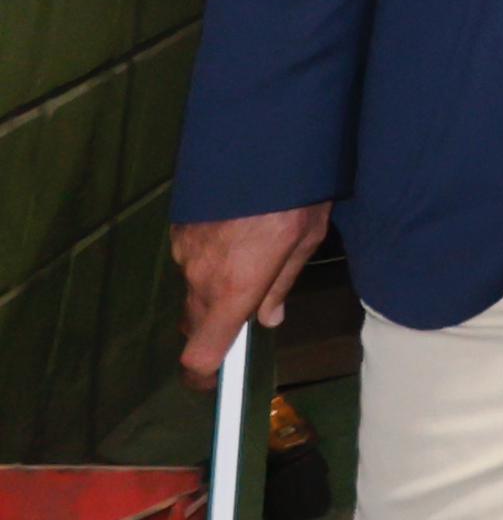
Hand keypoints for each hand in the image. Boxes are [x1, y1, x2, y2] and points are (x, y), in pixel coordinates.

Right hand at [173, 206, 320, 387]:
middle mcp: (201, 277)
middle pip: (196, 322)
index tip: (214, 380)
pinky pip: (191, 258)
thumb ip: (282, 283)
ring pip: (194, 287)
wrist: (259, 139)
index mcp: (233, 289)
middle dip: (217, 324)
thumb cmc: (295, 192)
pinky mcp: (179, 229)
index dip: (204, 374)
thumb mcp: (305, 239)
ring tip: (251, 253)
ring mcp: (184, 252)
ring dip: (216, 285)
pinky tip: (236, 232)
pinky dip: (209, 257)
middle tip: (250, 305)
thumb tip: (268, 319)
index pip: (200, 354)